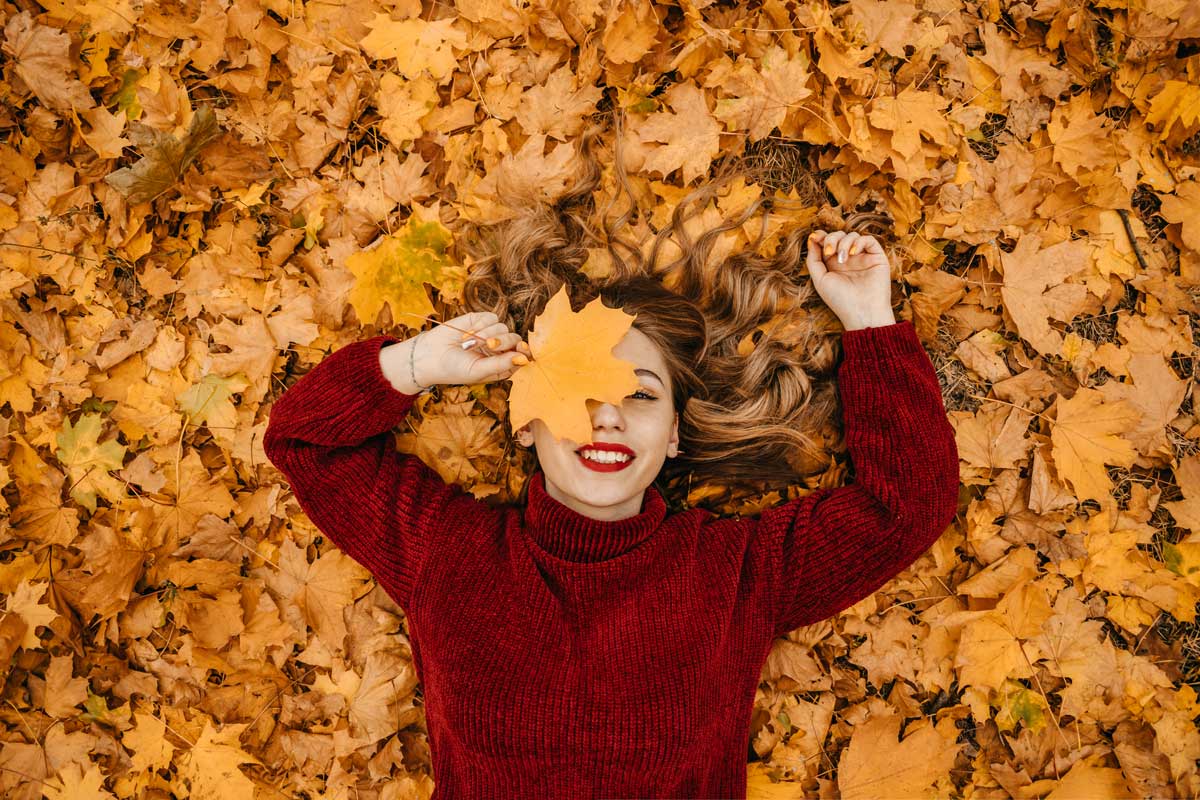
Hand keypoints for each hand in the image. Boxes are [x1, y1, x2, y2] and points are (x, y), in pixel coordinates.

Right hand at [413, 311, 530, 386]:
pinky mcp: (480, 321)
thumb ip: (502, 365)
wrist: (430, 355)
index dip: (524, 351)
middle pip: (515, 340)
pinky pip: (491, 318)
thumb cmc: (454, 369)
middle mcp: (498, 350)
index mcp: (501, 366)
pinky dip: (481, 325)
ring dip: (486, 335)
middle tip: (488, 346)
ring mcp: (490, 334)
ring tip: (469, 344)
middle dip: (503, 342)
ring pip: (503, 328)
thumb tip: (524, 359)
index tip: (521, 347)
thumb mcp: (479, 371)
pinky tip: (467, 335)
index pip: (522, 356)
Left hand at [806, 230, 895, 329]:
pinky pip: (868, 240)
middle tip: (829, 252)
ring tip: (842, 260)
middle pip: (838, 236)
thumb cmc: (840, 300)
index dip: (820, 236)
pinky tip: (853, 254)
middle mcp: (848, 259)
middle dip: (831, 239)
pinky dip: (859, 242)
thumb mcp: (820, 280)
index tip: (814, 237)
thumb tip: (811, 238)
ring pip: (852, 236)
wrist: (862, 313)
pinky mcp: (877, 257)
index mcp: (833, 264)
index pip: (827, 242)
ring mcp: (862, 257)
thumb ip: (813, 260)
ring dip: (844, 243)